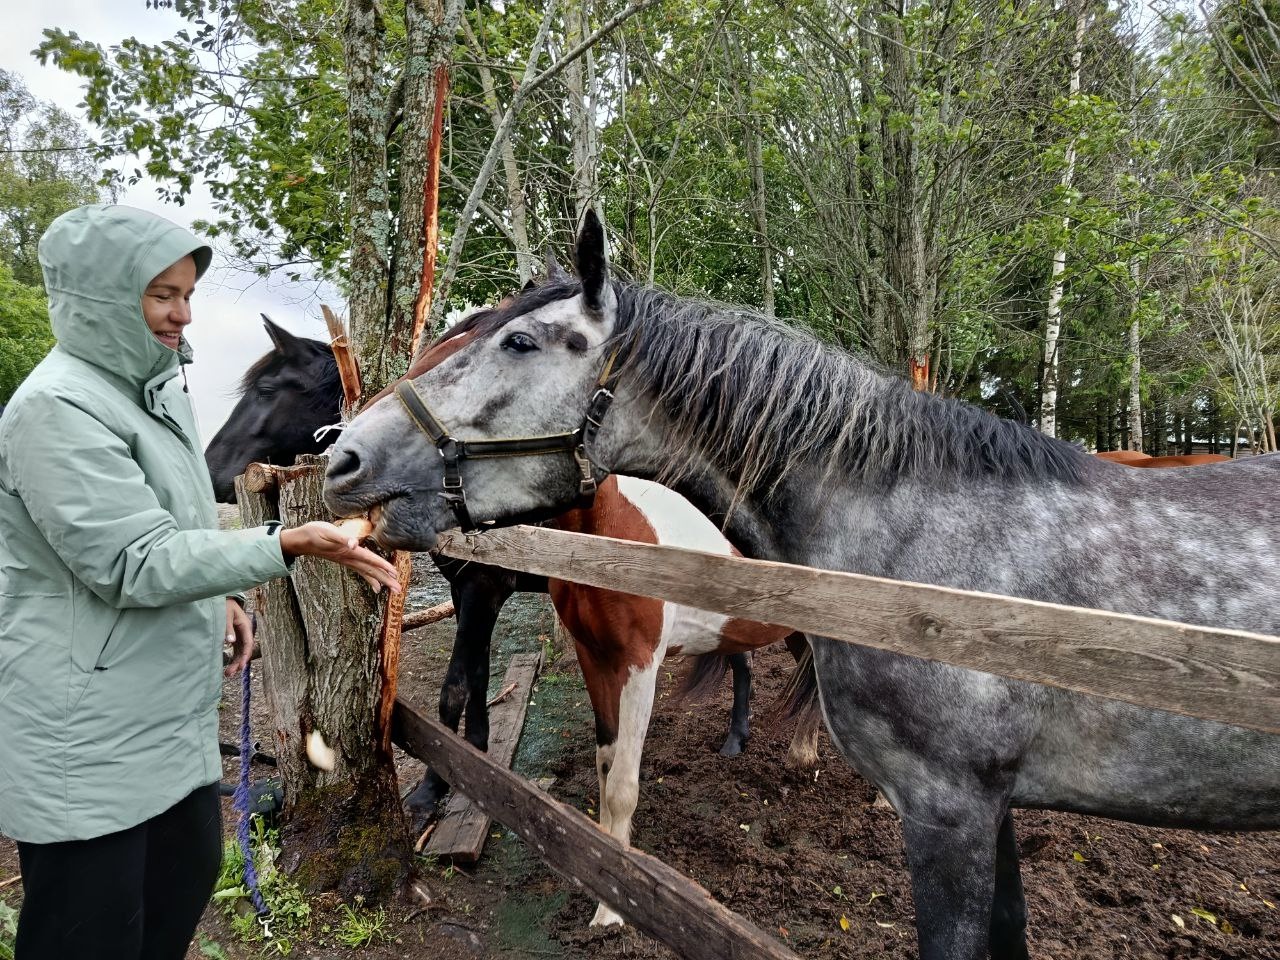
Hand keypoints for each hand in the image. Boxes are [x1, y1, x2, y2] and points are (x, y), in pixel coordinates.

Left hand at [224, 598, 254, 677]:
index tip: (240, 666)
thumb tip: (231, 641)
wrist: (220, 598)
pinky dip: (232, 658)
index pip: (248, 643)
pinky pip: (235, 649)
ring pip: (239, 651)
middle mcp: (244, 632)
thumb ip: (227, 627)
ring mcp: (239, 635)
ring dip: (235, 662)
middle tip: (230, 674)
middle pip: (244, 650)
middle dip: (238, 662)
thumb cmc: (223, 604)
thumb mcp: (224, 614)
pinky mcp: (234, 636)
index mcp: (245, 625)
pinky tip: (228, 666)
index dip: (244, 655)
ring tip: (228, 674)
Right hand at [278, 521, 402, 593]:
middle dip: (386, 579)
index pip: (369, 559)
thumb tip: (354, 544)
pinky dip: (370, 578)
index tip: (394, 572)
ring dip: (382, 581)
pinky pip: (361, 571)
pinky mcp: (346, 560)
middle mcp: (350, 559)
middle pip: (371, 570)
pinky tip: (377, 587)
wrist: (303, 540)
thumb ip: (342, 537)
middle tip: (399, 590)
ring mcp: (348, 561)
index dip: (382, 565)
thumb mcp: (328, 531)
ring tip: (394, 589)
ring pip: (368, 572)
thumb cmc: (315, 532)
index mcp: (348, 551)